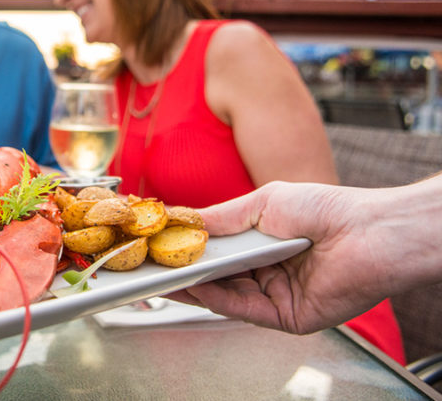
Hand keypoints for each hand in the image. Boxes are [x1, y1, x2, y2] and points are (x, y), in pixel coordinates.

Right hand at [166, 180, 394, 333]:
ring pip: (225, 295)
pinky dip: (217, 299)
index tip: (157, 244)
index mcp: (262, 246)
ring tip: (164, 274)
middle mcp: (267, 273)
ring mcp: (276, 296)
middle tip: (150, 264)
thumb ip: (222, 217)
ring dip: (194, 286)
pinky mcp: (286, 316)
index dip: (186, 250)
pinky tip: (197, 285)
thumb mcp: (262, 203)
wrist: (369, 231)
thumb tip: (184, 219)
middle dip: (183, 271)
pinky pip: (243, 309)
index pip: (216, 253)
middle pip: (216, 277)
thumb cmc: (326, 209)